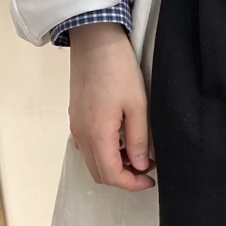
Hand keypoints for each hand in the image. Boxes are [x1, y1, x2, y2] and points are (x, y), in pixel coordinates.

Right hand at [68, 23, 155, 190]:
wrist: (94, 40)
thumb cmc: (118, 69)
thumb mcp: (138, 105)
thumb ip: (139, 139)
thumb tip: (140, 166)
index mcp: (96, 134)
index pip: (111, 175)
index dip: (132, 184)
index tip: (150, 181)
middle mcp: (81, 134)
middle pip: (98, 173)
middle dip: (123, 178)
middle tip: (147, 169)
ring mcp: (75, 125)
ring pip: (92, 160)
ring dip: (114, 164)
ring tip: (139, 153)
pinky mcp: (76, 116)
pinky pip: (88, 145)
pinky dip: (106, 151)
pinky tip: (124, 139)